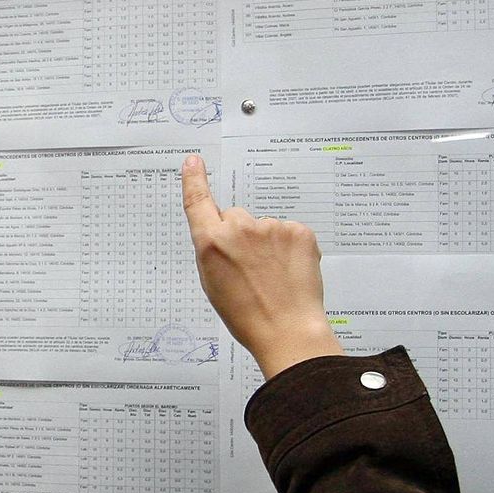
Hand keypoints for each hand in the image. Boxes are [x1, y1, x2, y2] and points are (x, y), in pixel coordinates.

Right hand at [181, 153, 342, 378]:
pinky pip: (289, 233)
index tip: (194, 161)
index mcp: (211, 243)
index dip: (195, 179)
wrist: (287, 331)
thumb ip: (212, 251)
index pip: (198, 201)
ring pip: (265, 227)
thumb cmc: (247, 315)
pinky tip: (289, 273)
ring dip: (268, 245)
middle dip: (241, 235)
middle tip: (251, 269)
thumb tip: (221, 234)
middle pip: (236, 217)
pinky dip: (290, 249)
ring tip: (273, 277)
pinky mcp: (298, 231)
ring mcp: (271, 227)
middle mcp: (239, 228)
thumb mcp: (213, 284)